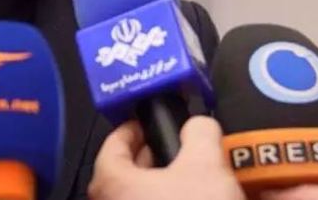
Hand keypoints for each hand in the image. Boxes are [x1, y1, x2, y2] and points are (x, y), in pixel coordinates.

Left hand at [88, 116, 245, 199]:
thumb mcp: (206, 165)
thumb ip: (199, 134)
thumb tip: (199, 125)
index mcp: (111, 182)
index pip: (113, 144)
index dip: (133, 129)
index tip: (147, 124)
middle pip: (125, 173)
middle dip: (151, 159)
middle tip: (174, 150)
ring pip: (138, 197)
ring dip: (161, 186)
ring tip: (189, 179)